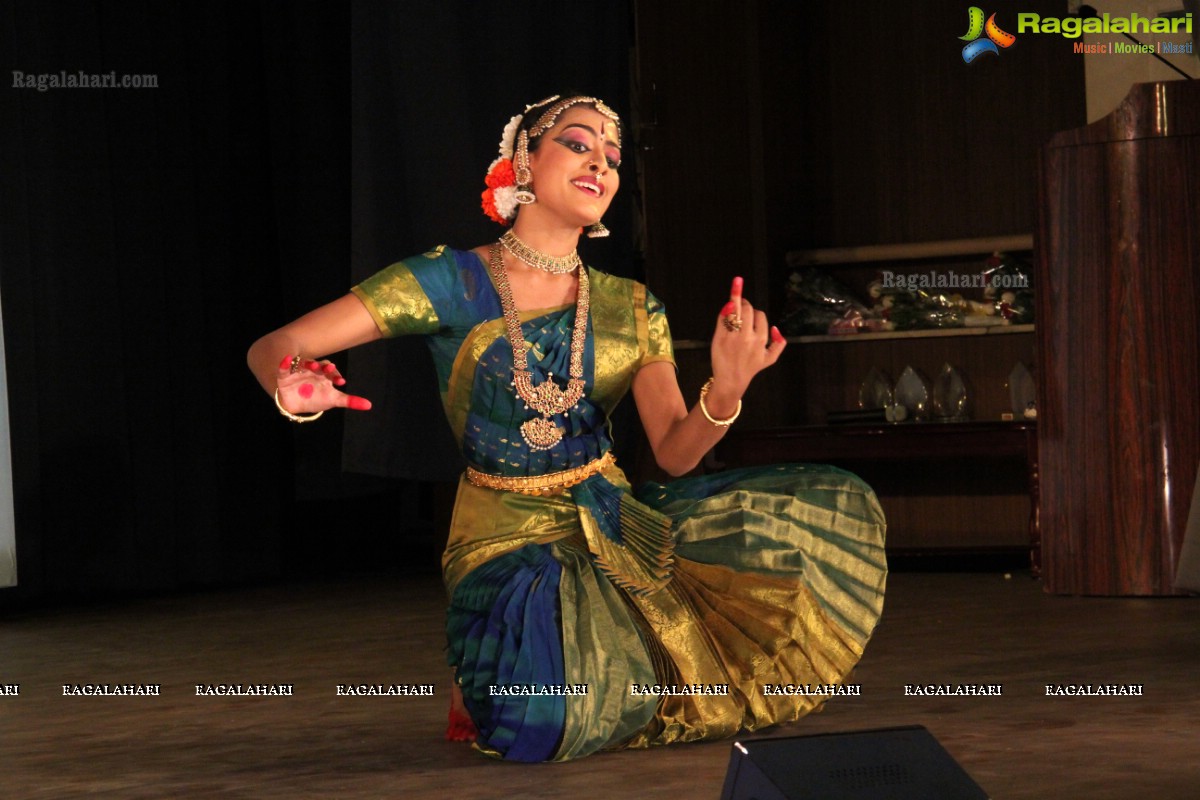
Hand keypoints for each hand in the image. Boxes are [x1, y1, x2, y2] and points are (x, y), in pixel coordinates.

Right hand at [274, 355, 371, 413]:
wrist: (295, 405)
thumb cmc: (316, 398)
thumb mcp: (334, 400)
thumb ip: (350, 401)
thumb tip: (369, 405)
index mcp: (324, 375)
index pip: (331, 372)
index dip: (336, 375)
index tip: (341, 381)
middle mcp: (312, 370)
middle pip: (318, 365)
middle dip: (324, 367)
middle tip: (329, 368)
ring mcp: (299, 372)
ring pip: (304, 364)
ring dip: (309, 363)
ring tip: (313, 364)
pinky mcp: (285, 376)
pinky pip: (285, 367)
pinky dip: (285, 363)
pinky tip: (287, 359)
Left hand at [708, 276, 785, 407]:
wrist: (731, 380)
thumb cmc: (750, 368)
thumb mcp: (769, 359)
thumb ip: (779, 344)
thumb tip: (776, 328)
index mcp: (761, 339)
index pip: (759, 316)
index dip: (755, 312)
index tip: (750, 312)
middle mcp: (748, 336)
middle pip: (748, 310)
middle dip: (745, 304)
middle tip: (741, 304)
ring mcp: (733, 336)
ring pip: (735, 310)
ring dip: (735, 300)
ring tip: (734, 295)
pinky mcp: (719, 337)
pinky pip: (723, 317)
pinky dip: (725, 309)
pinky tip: (727, 304)